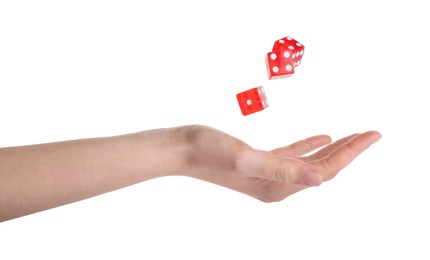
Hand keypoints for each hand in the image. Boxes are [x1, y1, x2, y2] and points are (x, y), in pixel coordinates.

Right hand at [180, 125, 380, 201]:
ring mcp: (268, 173)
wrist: (183, 148)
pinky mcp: (260, 161)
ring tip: (353, 136)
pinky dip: (310, 146)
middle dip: (349, 151)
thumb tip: (319, 179)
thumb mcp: (246, 158)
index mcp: (277, 186)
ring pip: (310, 161)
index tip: (372, 135)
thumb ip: (282, 168)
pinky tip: (322, 137)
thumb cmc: (208, 152)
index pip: (324, 170)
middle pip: (322, 167)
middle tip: (372, 134)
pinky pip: (293, 154)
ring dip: (333, 148)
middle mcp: (276, 183)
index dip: (351, 153)